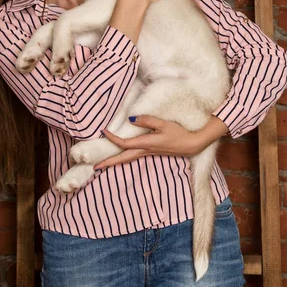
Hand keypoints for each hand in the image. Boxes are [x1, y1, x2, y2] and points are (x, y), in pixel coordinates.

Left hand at [94, 115, 229, 168]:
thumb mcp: (164, 124)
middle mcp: (145, 151)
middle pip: (123, 158)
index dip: (113, 139)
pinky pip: (133, 157)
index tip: (103, 132)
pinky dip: (124, 157)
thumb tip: (132, 119)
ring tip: (103, 164)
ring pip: (127, 159)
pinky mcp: (152, 152)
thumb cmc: (179, 133)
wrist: (192, 144)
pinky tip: (121, 156)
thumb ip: (147, 120)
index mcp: (146, 144)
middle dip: (109, 162)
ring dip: (115, 161)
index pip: (124, 143)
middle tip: (95, 167)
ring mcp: (148, 153)